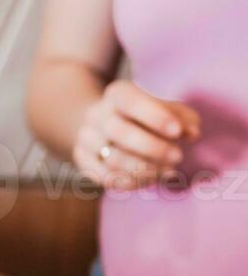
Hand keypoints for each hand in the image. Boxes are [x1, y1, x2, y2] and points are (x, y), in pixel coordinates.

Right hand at [74, 80, 200, 190]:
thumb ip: (184, 118)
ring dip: (146, 169)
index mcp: (117, 94)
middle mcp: (96, 114)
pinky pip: (107, 178)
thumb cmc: (146, 117)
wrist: (105, 126)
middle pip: (120, 133)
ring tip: (169, 170)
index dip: (155, 117)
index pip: (132, 102)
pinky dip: (133, 181)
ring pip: (113, 159)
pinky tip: (152, 178)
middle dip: (153, 148)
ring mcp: (86, 139)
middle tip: (178, 157)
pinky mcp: (83, 162)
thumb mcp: (166, 108)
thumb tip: (192, 134)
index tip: (178, 133)